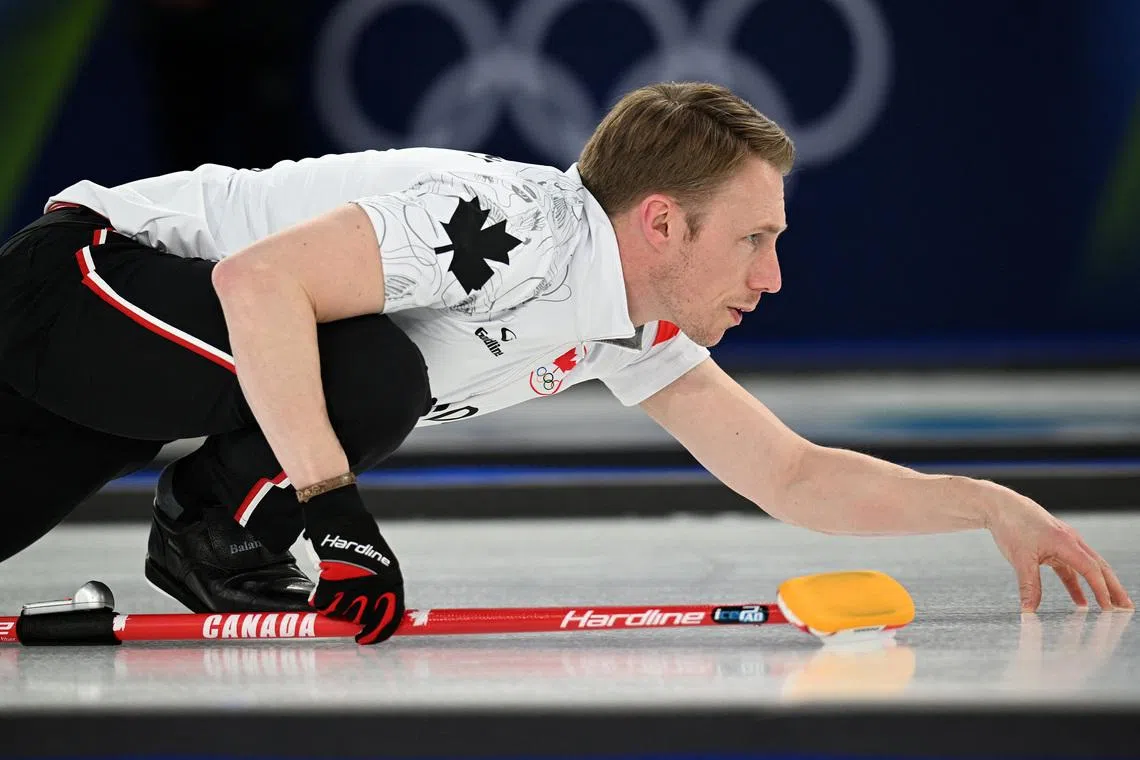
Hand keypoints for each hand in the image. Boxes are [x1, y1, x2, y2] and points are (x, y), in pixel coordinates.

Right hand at [302, 485, 403, 643]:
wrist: (340, 517)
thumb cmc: (360, 542)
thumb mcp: (380, 565)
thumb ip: (381, 591)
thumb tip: (374, 621)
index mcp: (392, 582)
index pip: (389, 619)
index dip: (376, 634)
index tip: (363, 640)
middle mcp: (376, 586)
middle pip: (361, 619)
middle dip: (351, 615)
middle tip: (344, 602)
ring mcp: (354, 585)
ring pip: (341, 612)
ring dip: (335, 604)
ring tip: (335, 584)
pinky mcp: (332, 581)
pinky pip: (323, 603)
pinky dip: (320, 597)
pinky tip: (322, 583)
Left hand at [983, 483, 1132, 611]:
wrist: (1001, 506)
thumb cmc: (1012, 526)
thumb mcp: (1020, 559)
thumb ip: (1028, 585)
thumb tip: (1029, 611)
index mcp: (1066, 542)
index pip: (1091, 569)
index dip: (1101, 589)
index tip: (1109, 608)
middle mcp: (1070, 541)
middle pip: (1098, 567)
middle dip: (1113, 588)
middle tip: (1126, 607)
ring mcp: (1063, 542)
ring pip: (1087, 567)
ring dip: (1098, 586)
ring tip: (1109, 605)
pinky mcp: (1054, 545)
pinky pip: (1070, 567)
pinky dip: (1076, 583)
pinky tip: (1079, 601)